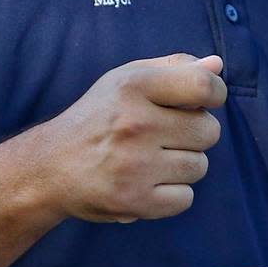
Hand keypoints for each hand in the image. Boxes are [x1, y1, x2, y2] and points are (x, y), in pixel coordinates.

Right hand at [39, 53, 226, 223]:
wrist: (50, 167)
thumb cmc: (99, 117)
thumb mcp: (127, 79)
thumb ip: (174, 68)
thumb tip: (217, 64)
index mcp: (133, 86)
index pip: (203, 85)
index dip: (216, 93)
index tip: (205, 100)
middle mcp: (134, 124)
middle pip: (209, 130)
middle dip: (196, 133)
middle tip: (167, 135)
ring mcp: (134, 165)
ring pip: (199, 166)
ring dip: (184, 165)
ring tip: (153, 159)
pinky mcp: (133, 201)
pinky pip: (186, 198)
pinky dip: (173, 194)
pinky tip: (149, 183)